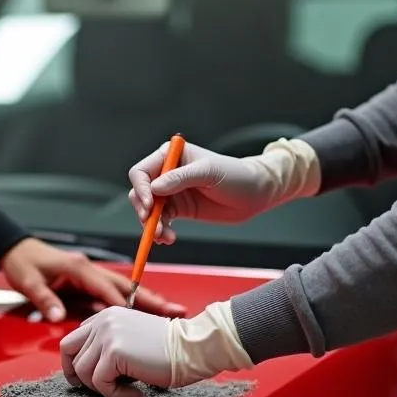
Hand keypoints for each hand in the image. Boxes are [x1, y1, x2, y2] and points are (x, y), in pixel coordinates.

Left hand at [0, 237, 185, 321]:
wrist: (14, 249)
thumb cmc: (21, 263)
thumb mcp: (28, 281)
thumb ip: (44, 299)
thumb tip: (58, 316)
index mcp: (78, 267)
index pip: (107, 288)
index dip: (127, 303)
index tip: (146, 317)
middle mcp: (89, 269)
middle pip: (125, 287)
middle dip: (150, 299)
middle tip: (174, 311)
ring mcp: (91, 275)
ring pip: (124, 290)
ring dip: (146, 301)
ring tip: (169, 313)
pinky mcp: (89, 282)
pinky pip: (114, 294)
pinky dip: (131, 304)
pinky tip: (145, 315)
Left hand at [60, 307, 173, 396]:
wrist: (193, 347)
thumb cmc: (170, 349)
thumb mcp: (132, 338)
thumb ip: (110, 345)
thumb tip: (88, 369)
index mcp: (106, 315)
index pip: (73, 339)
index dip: (75, 362)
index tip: (88, 378)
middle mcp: (103, 321)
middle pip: (68, 352)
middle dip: (77, 375)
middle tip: (97, 389)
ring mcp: (107, 335)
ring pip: (82, 371)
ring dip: (103, 388)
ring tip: (127, 390)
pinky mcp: (114, 352)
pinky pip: (100, 383)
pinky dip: (116, 395)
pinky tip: (136, 394)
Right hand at [128, 138, 319, 243]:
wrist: (256, 194)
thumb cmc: (236, 175)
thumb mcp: (208, 173)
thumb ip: (180, 178)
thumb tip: (153, 188)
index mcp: (172, 157)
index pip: (142, 172)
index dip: (141, 189)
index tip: (151, 205)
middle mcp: (168, 174)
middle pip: (140, 193)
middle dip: (144, 211)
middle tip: (154, 227)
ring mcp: (173, 193)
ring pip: (148, 211)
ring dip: (152, 225)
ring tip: (164, 237)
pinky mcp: (180, 210)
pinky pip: (160, 222)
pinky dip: (160, 231)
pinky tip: (168, 238)